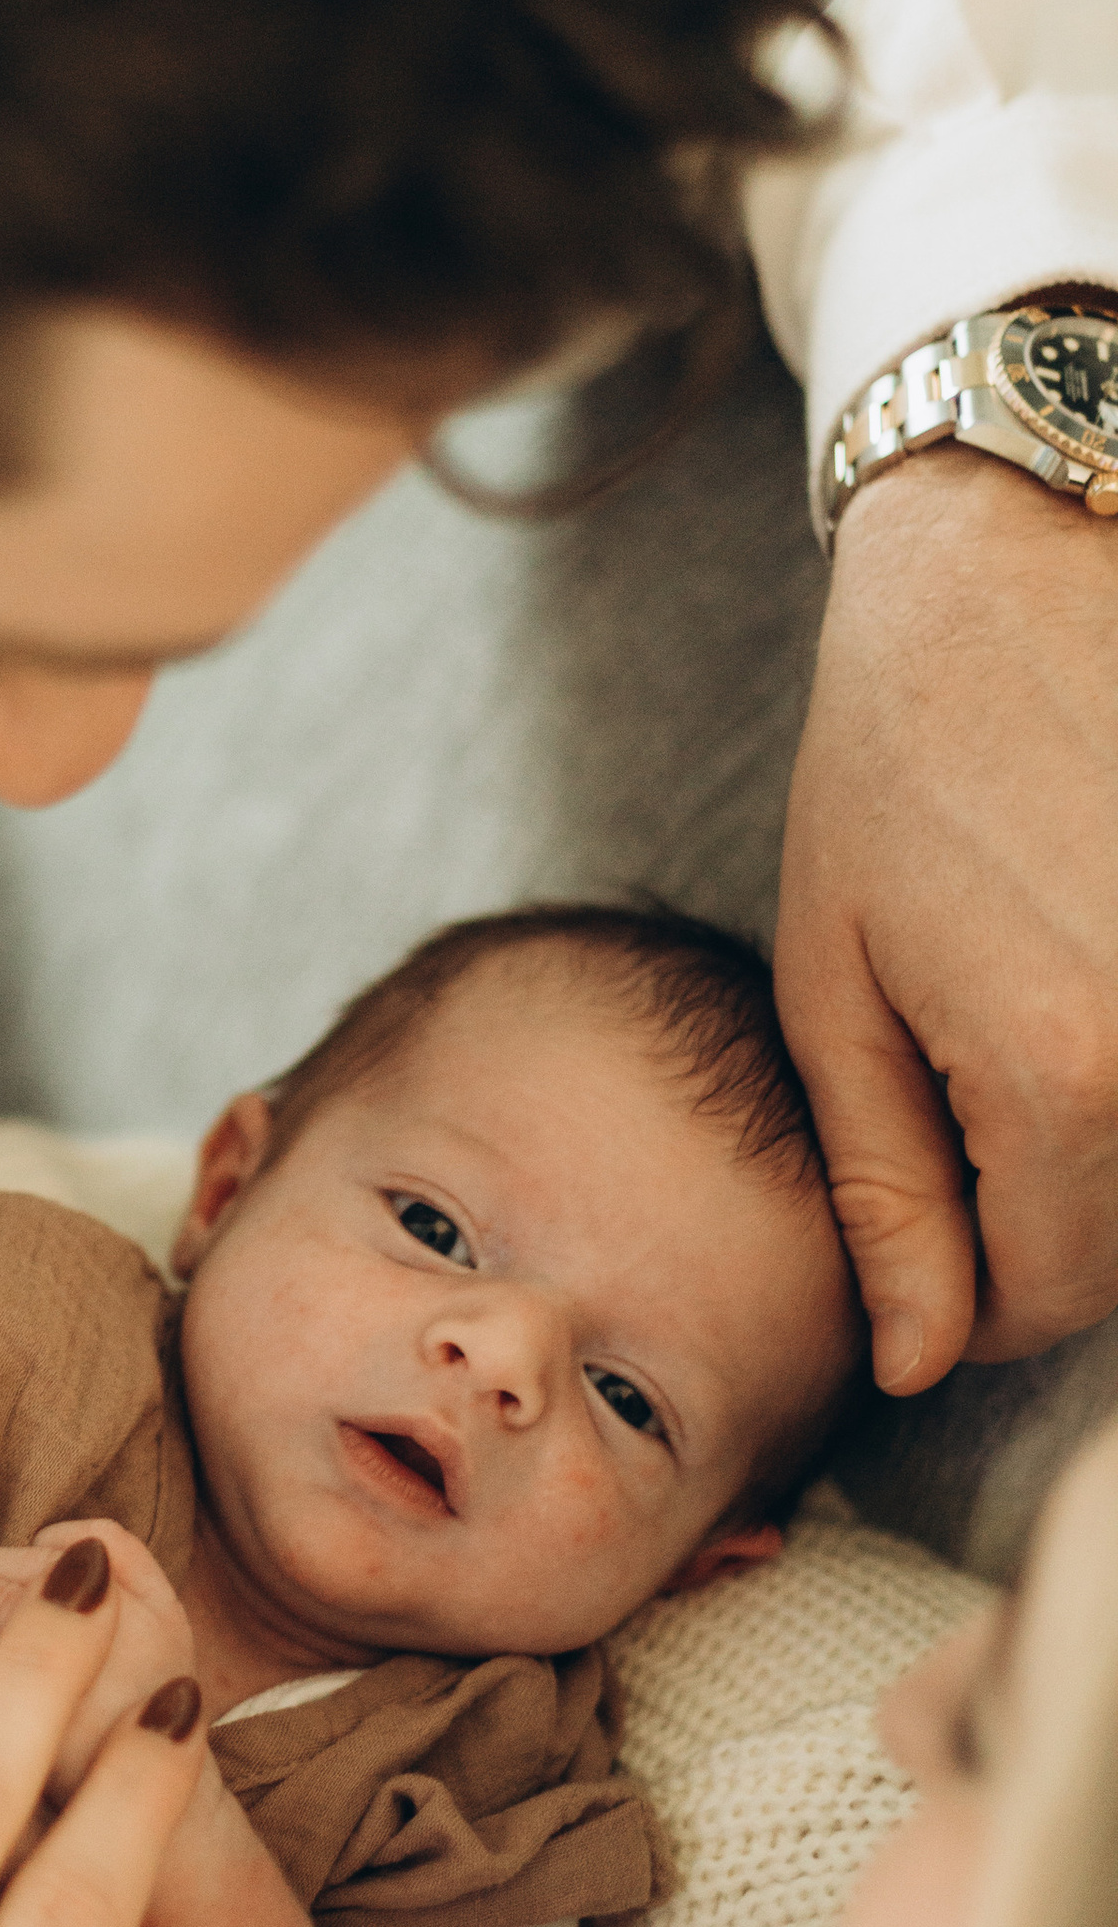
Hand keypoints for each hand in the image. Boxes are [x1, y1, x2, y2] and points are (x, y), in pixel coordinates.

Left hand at [777, 446, 1117, 1387]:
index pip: (1046, 1300)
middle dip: (1051, 1225)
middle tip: (977, 1111)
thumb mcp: (836, 981)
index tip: (930, 1240)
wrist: (1015, 566)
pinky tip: (1090, 974)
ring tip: (1035, 1024)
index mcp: (1063, 1071)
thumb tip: (921, 1360)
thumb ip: (885, 1185)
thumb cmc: (894, 765)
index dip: (974, 1298)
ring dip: (1110, 1153)